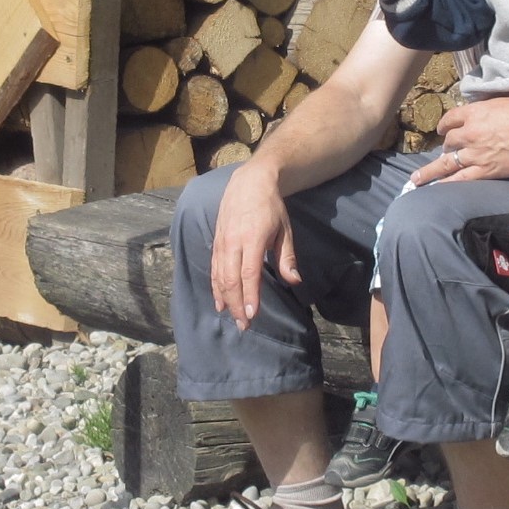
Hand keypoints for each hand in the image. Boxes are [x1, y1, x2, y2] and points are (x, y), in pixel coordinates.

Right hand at [210, 160, 299, 329]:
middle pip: (231, 279)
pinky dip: (215, 287)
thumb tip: (295, 281)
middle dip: (236, 304)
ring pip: (220, 276)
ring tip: (232, 318)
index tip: (252, 314)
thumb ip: (287, 257)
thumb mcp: (285, 230)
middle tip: (243, 325)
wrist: (249, 182)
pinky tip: (219, 302)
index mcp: (253, 238)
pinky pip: (213, 269)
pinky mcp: (216, 242)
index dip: (250, 295)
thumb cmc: (271, 207)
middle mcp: (234, 242)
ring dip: (225, 300)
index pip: (249, 273)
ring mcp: (222, 242)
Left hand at [421, 96, 508, 184]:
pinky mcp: (487, 170)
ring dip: (431, 171)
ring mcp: (477, 153)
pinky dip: (446, 183)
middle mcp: (471, 133)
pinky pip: (461, 178)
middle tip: (446, 151)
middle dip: (446, 146)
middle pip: (449, 141)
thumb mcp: (502, 101)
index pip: (450, 119)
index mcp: (475, 113)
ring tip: (416, 180)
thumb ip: (484, 108)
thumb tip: (476, 113)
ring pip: (447, 162)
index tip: (444, 130)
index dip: (445, 125)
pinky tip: (435, 188)